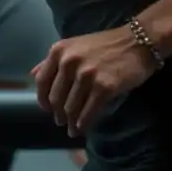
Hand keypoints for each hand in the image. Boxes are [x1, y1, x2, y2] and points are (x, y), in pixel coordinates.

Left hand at [32, 27, 156, 137]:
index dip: (43, 100)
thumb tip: (33, 75)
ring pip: (71, 108)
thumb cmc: (106, 44)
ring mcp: (86, 75)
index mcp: (59, 51)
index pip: (42, 82)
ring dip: (70, 122)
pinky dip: (83, 124)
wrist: (138, 41)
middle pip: (56, 98)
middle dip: (58, 114)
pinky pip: (88, 112)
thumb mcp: (75, 46)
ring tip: (72, 128)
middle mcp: (69, 62)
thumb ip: (54, 61)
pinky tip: (82, 128)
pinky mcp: (104, 87)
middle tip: (61, 121)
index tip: (47, 109)